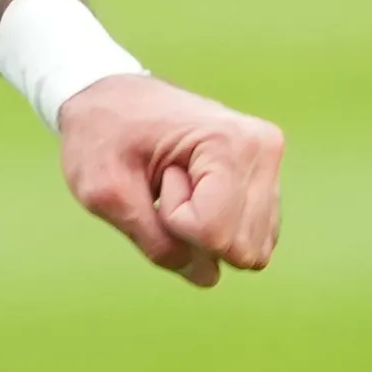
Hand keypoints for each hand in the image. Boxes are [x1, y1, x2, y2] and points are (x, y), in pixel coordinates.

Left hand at [57, 74, 284, 284]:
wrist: (110, 94)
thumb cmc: (101, 134)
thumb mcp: (105, 191)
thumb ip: (154, 242)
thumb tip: (207, 277)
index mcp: (230, 143)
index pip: (213, 232)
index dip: (172, 222)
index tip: (156, 179)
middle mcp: (263, 150)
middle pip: (240, 248)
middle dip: (193, 233)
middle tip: (166, 185)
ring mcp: (270, 165)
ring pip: (251, 249)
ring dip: (206, 234)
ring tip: (179, 186)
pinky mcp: (266, 180)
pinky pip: (252, 239)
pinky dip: (218, 231)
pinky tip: (195, 194)